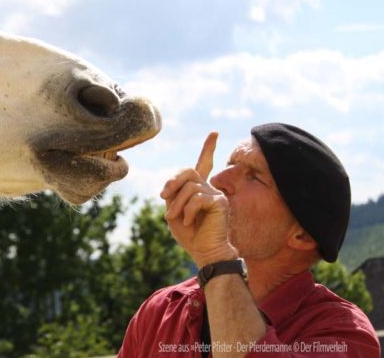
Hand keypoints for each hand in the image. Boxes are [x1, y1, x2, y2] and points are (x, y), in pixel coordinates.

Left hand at [161, 132, 237, 266]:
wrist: (203, 251)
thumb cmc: (188, 234)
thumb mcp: (173, 210)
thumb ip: (173, 193)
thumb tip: (174, 185)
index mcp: (198, 188)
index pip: (204, 164)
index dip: (208, 148)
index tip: (215, 133)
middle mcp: (209, 187)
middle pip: (188, 171)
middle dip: (172, 182)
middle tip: (163, 196)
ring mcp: (216, 194)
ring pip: (189, 187)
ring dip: (177, 204)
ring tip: (176, 218)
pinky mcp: (220, 202)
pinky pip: (197, 198)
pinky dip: (187, 211)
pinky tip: (189, 221)